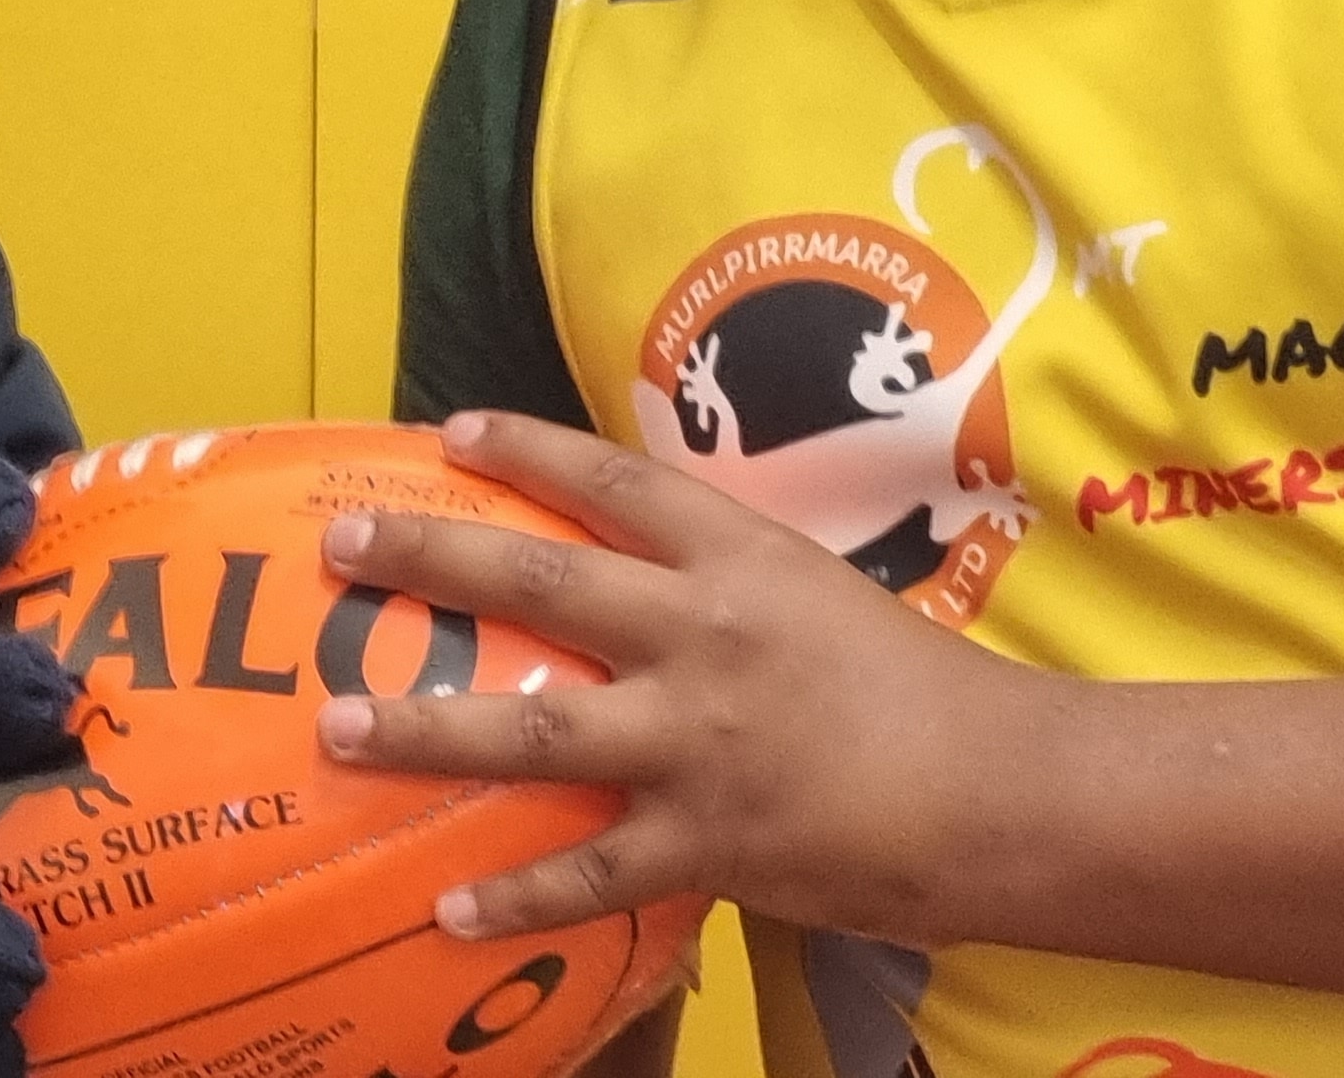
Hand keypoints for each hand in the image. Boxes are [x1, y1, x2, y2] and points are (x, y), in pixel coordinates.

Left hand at [310, 410, 1046, 950]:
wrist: (1004, 792)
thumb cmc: (918, 688)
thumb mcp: (817, 594)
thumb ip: (724, 581)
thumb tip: (639, 570)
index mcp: (736, 559)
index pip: (610, 478)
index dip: (522, 448)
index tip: (444, 433)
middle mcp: (701, 634)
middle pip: (539, 580)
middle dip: (429, 559)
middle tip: (342, 546)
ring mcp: (697, 740)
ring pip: (532, 728)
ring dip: (424, 727)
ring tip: (339, 727)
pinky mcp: (706, 840)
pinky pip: (588, 874)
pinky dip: (516, 897)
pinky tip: (448, 910)